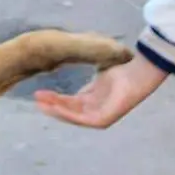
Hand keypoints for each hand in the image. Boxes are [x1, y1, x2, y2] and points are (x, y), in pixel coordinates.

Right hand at [33, 50, 166, 128]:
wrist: (138, 67)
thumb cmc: (122, 65)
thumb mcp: (98, 68)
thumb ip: (85, 68)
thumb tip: (70, 54)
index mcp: (95, 99)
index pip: (71, 103)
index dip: (55, 99)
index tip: (39, 93)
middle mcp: (97, 109)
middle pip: (70, 111)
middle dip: (52, 105)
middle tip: (36, 99)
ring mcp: (102, 117)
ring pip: (74, 117)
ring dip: (56, 110)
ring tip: (41, 103)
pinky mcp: (105, 120)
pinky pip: (83, 120)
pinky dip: (68, 114)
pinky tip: (55, 107)